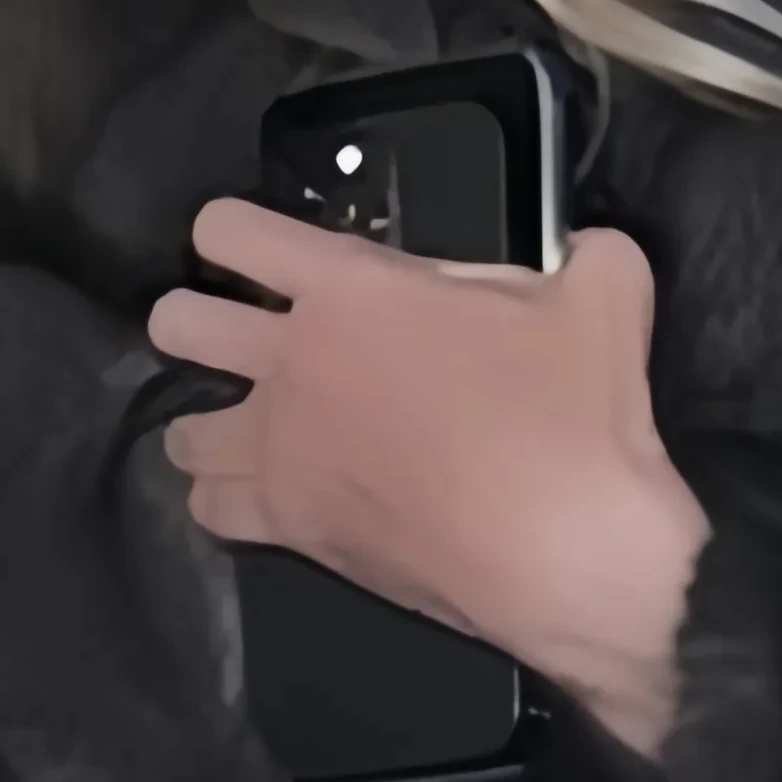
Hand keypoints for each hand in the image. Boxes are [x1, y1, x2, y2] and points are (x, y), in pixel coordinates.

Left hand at [148, 200, 708, 758]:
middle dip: (193, 321)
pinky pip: (210, 506)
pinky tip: (256, 495)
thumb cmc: (575, 416)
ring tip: (239, 426)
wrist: (567, 550)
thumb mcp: (604, 295)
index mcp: (348, 290)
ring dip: (203, 419)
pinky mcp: (290, 527)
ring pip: (181, 427)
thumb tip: (586, 253)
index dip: (227, 232)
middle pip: (178, 323)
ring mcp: (281, 451)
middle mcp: (291, 363)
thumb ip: (583, 256)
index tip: (246, 247)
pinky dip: (224, 497)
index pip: (230, 231)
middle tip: (232, 335)